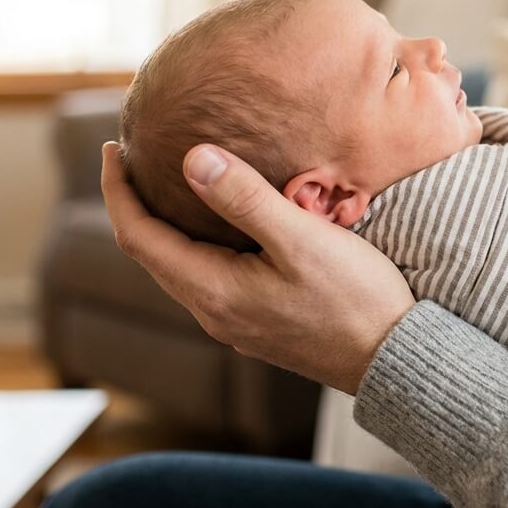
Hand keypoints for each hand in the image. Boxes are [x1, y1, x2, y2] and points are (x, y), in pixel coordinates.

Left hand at [99, 141, 415, 393]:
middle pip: (150, 253)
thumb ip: (245, 199)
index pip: (138, 235)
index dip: (117, 190)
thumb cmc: (356, 298)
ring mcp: (235, 322)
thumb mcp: (301, 239)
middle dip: (133, 202)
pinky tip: (215, 222)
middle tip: (130, 155)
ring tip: (166, 182)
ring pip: (177, 266)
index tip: (113, 146)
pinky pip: (205, 276)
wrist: (394, 360)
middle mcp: (214, 312)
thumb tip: (192, 160)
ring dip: (162, 223)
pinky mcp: (257, 324)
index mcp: (213, 290)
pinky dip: (192, 242)